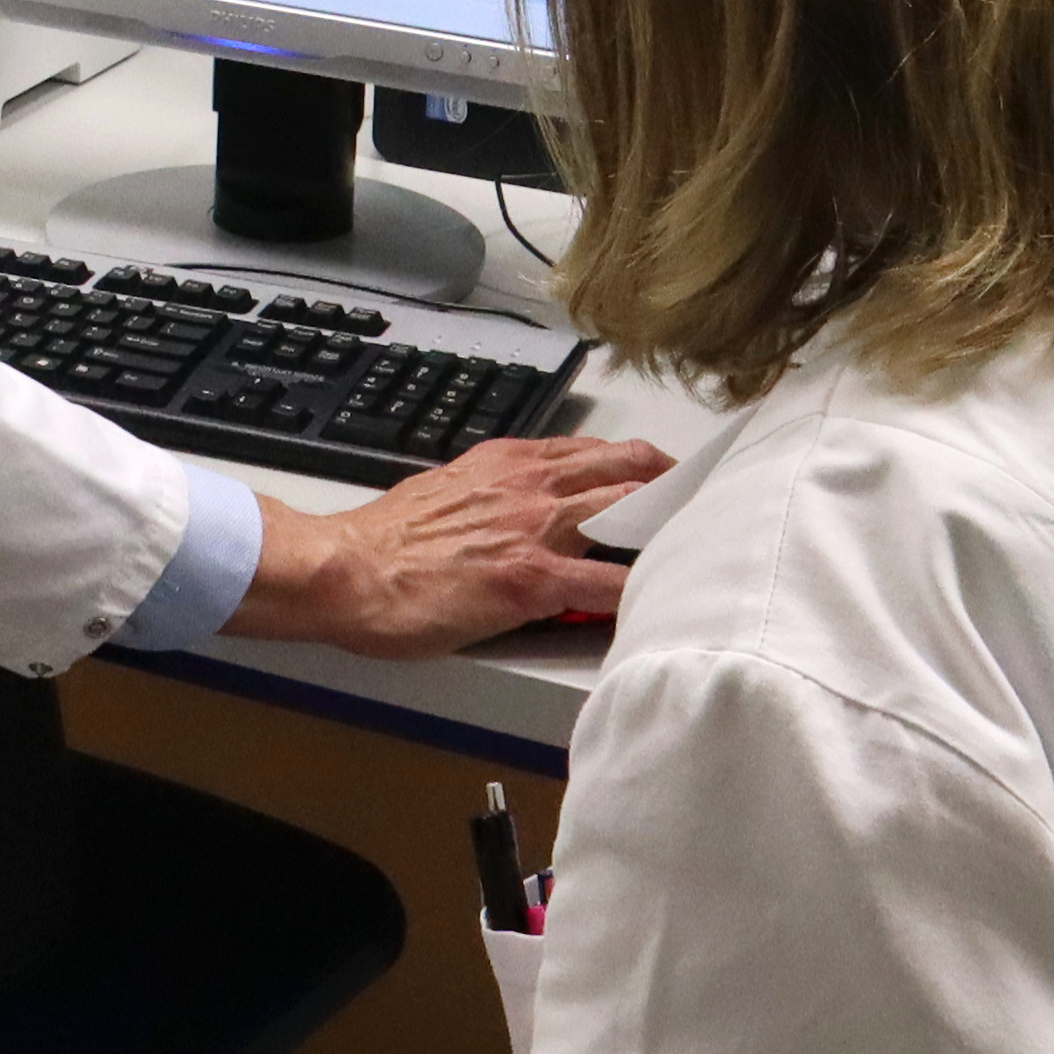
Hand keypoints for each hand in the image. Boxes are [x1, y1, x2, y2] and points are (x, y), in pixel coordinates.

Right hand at [223, 431, 668, 658]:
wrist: (345, 570)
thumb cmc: (383, 544)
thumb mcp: (444, 492)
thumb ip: (489, 494)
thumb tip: (513, 508)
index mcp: (507, 463)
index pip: (592, 451)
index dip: (639, 461)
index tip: (668, 471)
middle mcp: (528, 486)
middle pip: (626, 469)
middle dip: (674, 482)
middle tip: (708, 499)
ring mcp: (533, 530)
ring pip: (628, 511)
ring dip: (671, 523)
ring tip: (708, 537)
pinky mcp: (529, 580)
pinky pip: (606, 585)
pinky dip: (640, 591)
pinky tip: (666, 602)